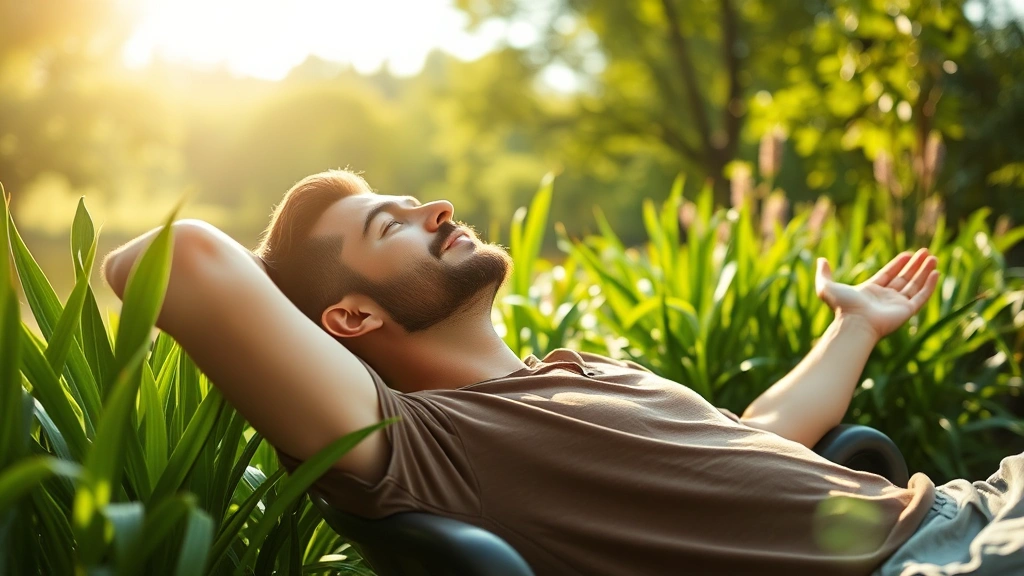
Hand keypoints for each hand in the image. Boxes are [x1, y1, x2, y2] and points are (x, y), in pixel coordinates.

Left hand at [815, 248, 939, 340]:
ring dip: (924, 271)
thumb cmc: (842, 307)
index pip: (888, 275)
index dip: (898, 264)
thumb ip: (824, 273)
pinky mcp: (907, 311)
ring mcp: (897, 304)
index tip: (908, 254)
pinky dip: (929, 285)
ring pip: (914, 285)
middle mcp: (885, 298)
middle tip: (926, 252)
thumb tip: (820, 260)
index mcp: (870, 292)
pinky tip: (935, 272)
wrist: (854, 323)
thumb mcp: (827, 286)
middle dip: (915, 266)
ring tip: (933, 258)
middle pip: (904, 278)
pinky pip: (921, 296)